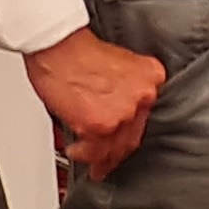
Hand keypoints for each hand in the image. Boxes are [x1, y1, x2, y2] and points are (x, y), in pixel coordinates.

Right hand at [26, 29, 165, 179]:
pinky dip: (84, 156)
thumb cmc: (77, 50)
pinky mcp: (100, 125)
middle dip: (119, 151)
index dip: (132, 128)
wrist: (58, 45)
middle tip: (109, 160)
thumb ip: (127, 87)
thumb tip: (117, 107)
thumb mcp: (119, 63)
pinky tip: (77, 152)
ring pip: (116, 147)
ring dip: (102, 159)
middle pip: (133, 134)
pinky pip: (95, 151)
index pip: (146, 112)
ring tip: (93, 164)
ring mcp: (123, 113)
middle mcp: (142, 96)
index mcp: (151, 77)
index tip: (125, 136)